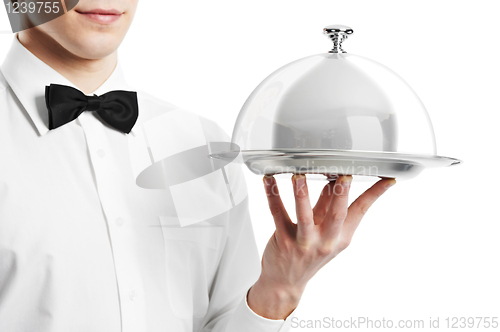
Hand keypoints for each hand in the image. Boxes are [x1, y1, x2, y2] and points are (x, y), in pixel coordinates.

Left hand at [247, 174, 395, 318]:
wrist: (286, 282)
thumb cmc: (308, 255)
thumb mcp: (326, 233)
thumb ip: (328, 206)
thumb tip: (333, 180)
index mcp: (341, 236)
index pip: (361, 211)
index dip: (375, 194)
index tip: (386, 179)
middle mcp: (325, 240)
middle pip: (336, 214)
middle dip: (341, 193)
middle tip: (344, 174)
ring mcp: (304, 242)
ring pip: (304, 216)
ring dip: (301, 194)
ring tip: (298, 175)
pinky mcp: (283, 241)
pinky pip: (278, 215)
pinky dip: (272, 196)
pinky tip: (268, 181)